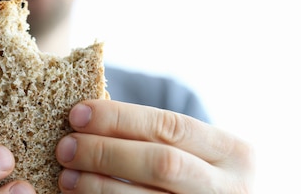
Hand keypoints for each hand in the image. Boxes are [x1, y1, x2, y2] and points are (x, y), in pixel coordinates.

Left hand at [56, 100, 253, 192]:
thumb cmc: (193, 173)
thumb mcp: (194, 151)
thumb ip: (155, 136)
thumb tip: (86, 117)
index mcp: (234, 153)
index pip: (171, 126)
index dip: (120, 118)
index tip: (77, 114)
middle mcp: (229, 189)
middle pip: (160, 164)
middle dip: (105, 152)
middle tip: (65, 147)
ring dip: (98, 186)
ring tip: (67, 176)